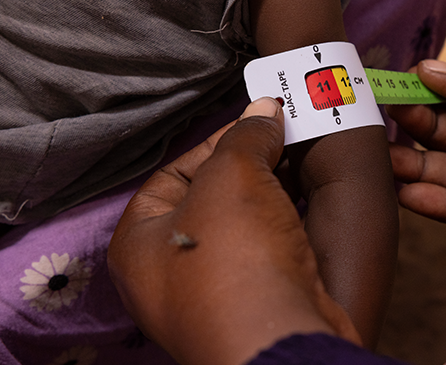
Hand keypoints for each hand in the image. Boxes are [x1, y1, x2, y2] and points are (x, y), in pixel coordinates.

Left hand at [108, 98, 359, 364]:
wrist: (279, 337)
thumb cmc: (236, 257)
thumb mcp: (233, 176)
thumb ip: (246, 137)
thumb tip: (264, 109)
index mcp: (138, 243)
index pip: (173, 172)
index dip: (217, 142)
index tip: (258, 123)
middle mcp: (166, 275)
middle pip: (210, 201)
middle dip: (249, 168)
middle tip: (283, 140)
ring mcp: (210, 296)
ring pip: (242, 229)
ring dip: (271, 197)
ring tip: (300, 168)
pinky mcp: (251, 308)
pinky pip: (265, 255)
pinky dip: (284, 229)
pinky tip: (307, 208)